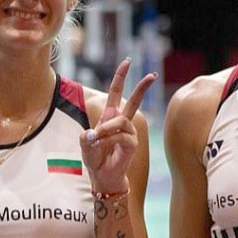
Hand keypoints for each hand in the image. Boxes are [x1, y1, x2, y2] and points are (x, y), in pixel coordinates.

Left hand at [80, 58, 156, 193]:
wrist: (103, 175)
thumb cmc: (95, 157)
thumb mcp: (85, 144)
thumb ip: (86, 137)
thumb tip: (95, 134)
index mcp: (110, 116)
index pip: (116, 92)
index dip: (120, 76)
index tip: (127, 61)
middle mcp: (122, 122)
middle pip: (134, 100)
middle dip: (143, 87)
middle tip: (153, 75)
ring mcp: (129, 133)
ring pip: (121, 120)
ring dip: (106, 129)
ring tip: (96, 140)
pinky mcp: (132, 144)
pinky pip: (121, 136)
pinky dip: (109, 141)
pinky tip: (102, 147)